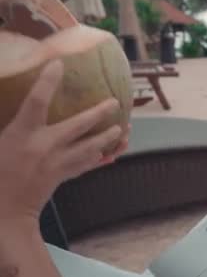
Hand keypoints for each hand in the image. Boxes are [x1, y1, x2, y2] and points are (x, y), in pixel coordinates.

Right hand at [0, 60, 128, 222]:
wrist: (3, 212)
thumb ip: (6, 124)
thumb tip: (15, 111)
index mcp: (22, 134)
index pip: (37, 101)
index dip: (47, 81)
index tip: (58, 65)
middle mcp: (45, 146)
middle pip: (79, 125)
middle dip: (100, 113)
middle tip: (116, 102)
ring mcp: (58, 163)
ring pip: (91, 147)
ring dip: (109, 138)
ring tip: (124, 130)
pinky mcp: (64, 176)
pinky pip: (88, 165)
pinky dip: (100, 159)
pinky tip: (112, 154)